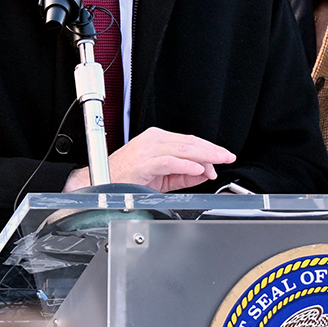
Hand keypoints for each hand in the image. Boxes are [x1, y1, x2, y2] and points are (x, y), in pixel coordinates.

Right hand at [83, 129, 235, 192]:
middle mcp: (153, 141)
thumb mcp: (162, 178)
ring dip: (203, 156)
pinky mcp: (143, 162)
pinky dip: (185, 165)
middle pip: (189, 143)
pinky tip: (198, 169)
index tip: (223, 157)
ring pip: (182, 150)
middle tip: (227, 157)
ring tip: (218, 162)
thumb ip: (183, 175)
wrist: (100, 185)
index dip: (209, 150)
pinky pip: (169, 162)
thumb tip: (205, 172)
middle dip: (211, 151)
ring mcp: (147, 150)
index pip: (189, 142)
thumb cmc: (125, 179)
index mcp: (157, 141)